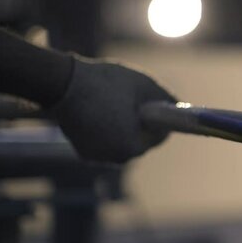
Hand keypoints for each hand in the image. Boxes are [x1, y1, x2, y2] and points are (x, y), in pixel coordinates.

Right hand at [52, 56, 175, 162]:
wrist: (61, 84)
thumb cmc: (105, 83)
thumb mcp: (143, 84)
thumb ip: (166, 98)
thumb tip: (180, 105)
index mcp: (132, 147)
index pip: (159, 137)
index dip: (160, 120)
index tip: (159, 107)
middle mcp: (116, 159)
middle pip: (141, 142)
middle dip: (142, 124)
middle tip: (137, 103)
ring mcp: (98, 158)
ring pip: (123, 143)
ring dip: (126, 128)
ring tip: (120, 105)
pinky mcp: (84, 153)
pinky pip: (107, 143)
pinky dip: (109, 131)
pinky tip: (104, 112)